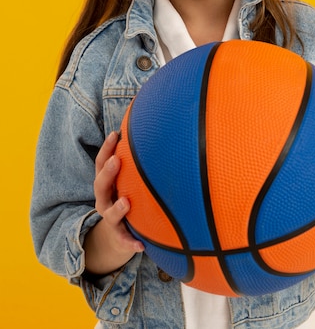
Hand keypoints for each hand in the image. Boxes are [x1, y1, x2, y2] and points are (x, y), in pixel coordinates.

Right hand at [84, 131, 143, 274]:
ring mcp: (111, 220)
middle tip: (116, 160)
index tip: (116, 134)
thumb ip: (133, 164)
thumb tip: (150, 132)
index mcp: (106, 185)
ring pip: (110, 214)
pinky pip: (124, 242)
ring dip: (118, 208)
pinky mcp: (120, 238)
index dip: (106, 149)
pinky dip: (131, 243)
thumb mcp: (124, 182)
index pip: (101, 164)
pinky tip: (141, 245)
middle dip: (107, 173)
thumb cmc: (124, 199)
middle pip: (100, 186)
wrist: (115, 238)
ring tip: (126, 202)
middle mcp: (104, 201)